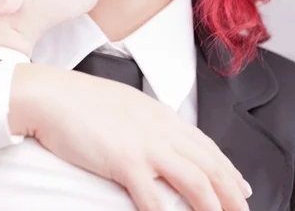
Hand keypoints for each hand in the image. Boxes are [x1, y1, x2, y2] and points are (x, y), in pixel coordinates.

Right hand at [9, 63, 251, 210]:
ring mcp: (145, 144)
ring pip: (195, 181)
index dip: (228, 169)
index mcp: (161, 115)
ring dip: (213, 207)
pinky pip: (154, 197)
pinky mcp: (125, 160)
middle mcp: (161, 128)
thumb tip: (159, 139)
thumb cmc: (82, 101)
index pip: (206, 145)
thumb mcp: (125, 104)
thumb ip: (147, 121)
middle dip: (232, 193)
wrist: (53, 94)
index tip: (241, 187)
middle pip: (209, 164)